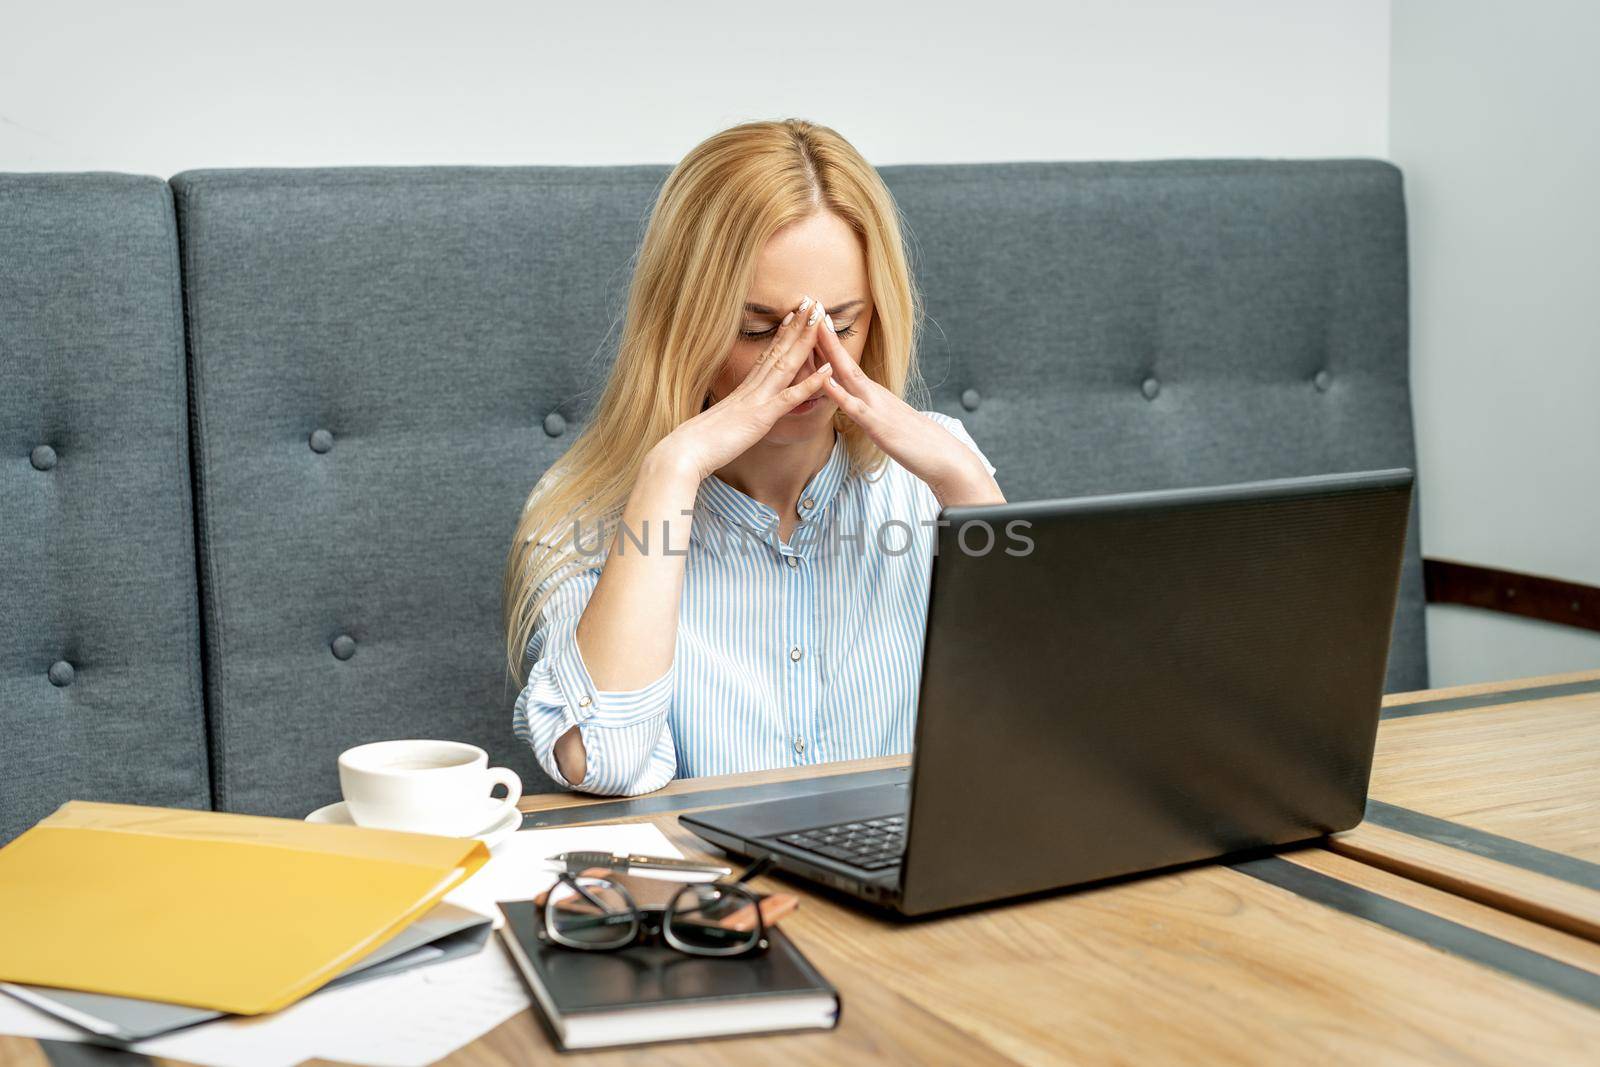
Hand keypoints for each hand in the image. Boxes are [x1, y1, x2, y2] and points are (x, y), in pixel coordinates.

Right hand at [650, 296, 832, 481]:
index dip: (781, 335)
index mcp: (743, 390)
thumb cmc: (698, 443)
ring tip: (820, 320)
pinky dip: (809, 383)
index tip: (793, 316)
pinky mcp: (761, 417)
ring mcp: (757, 400)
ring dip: (805, 342)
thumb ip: (732, 413)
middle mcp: (751, 388)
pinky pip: (789, 398)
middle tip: (812, 303)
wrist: (685, 451)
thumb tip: (734, 412)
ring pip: (785, 364)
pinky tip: (827, 370)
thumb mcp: (720, 422)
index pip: (766, 356)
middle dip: (797, 327)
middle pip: (778, 351)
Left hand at [816, 315, 1003, 506]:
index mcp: (873, 394)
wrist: (941, 455)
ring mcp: (875, 406)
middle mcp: (873, 393)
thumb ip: (870, 410)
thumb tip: (857, 406)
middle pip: (844, 360)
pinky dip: (838, 393)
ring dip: (830, 352)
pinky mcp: (878, 425)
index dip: (829, 343)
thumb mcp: (886, 421)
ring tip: (814, 329)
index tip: (814, 321)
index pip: (846, 365)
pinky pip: (854, 407)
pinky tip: (825, 381)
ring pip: (848, 375)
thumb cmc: (913, 442)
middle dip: (825, 336)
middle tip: (810, 308)